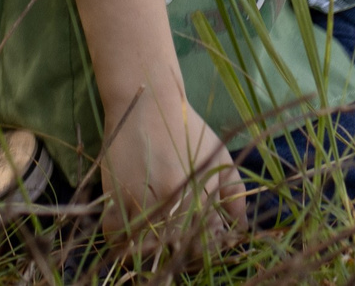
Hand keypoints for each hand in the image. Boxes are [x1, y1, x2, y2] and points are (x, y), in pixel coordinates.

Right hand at [98, 93, 245, 261]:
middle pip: (174, 252)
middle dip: (175, 252)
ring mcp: (141, 203)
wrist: (148, 101)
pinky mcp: (114, 197)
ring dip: (147, 249)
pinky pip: (113, 236)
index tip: (195, 244)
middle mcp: (172, 206)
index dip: (202, 250)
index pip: (205, 247)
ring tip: (150, 238)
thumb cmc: (187, 127)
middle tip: (172, 241)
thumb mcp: (219, 155)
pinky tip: (127, 231)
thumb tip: (241, 228)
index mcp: (199, 199)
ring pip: (143, 249)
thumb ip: (234, 194)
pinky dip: (119, 239)